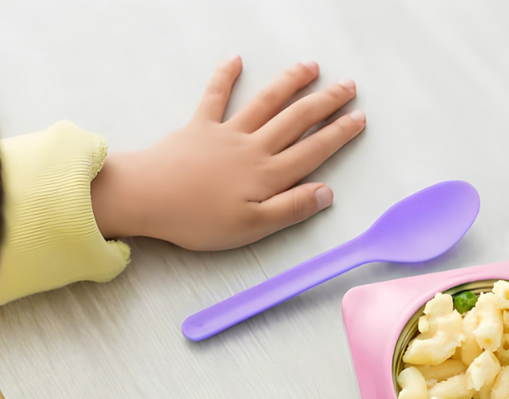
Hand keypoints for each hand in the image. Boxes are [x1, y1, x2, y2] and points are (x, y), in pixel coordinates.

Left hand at [90, 58, 364, 249]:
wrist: (150, 197)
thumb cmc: (199, 220)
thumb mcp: (253, 226)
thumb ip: (291, 208)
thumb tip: (326, 193)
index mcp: (268, 174)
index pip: (313, 150)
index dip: (338, 134)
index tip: (358, 119)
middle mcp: (253, 148)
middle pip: (296, 119)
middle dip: (325, 102)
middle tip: (348, 87)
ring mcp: (226, 133)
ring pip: (266, 102)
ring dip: (290, 83)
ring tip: (310, 67)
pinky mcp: (199, 127)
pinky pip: (216, 96)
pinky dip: (226, 77)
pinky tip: (237, 60)